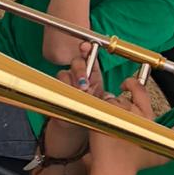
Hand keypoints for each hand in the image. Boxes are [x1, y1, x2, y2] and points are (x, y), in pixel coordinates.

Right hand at [38, 43, 105, 161]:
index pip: (89, 57)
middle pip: (76, 62)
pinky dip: (64, 90)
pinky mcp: (56, 90)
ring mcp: (66, 82)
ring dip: (72, 83)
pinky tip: (69, 97)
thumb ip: (109, 98)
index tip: (87, 46)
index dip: (87, 49)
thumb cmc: (90, 115)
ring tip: (79, 94)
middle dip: (80, 71)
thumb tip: (117, 93)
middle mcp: (78, 76)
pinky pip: (57, 84)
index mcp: (92, 75)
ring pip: (65, 73)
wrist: (74, 129)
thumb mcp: (103, 105)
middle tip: (85, 84)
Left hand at [89, 78, 166, 174]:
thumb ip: (171, 140)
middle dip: (117, 106)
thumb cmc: (135, 163)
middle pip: (121, 98)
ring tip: (109, 126)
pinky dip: (97, 112)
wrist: (115, 168)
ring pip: (108, 101)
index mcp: (147, 117)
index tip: (125, 85)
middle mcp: (132, 111)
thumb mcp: (160, 155)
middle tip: (115, 118)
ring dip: (107, 110)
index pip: (140, 91)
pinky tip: (100, 124)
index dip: (132, 84)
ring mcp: (116, 112)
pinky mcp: (102, 115)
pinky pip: (98, 107)